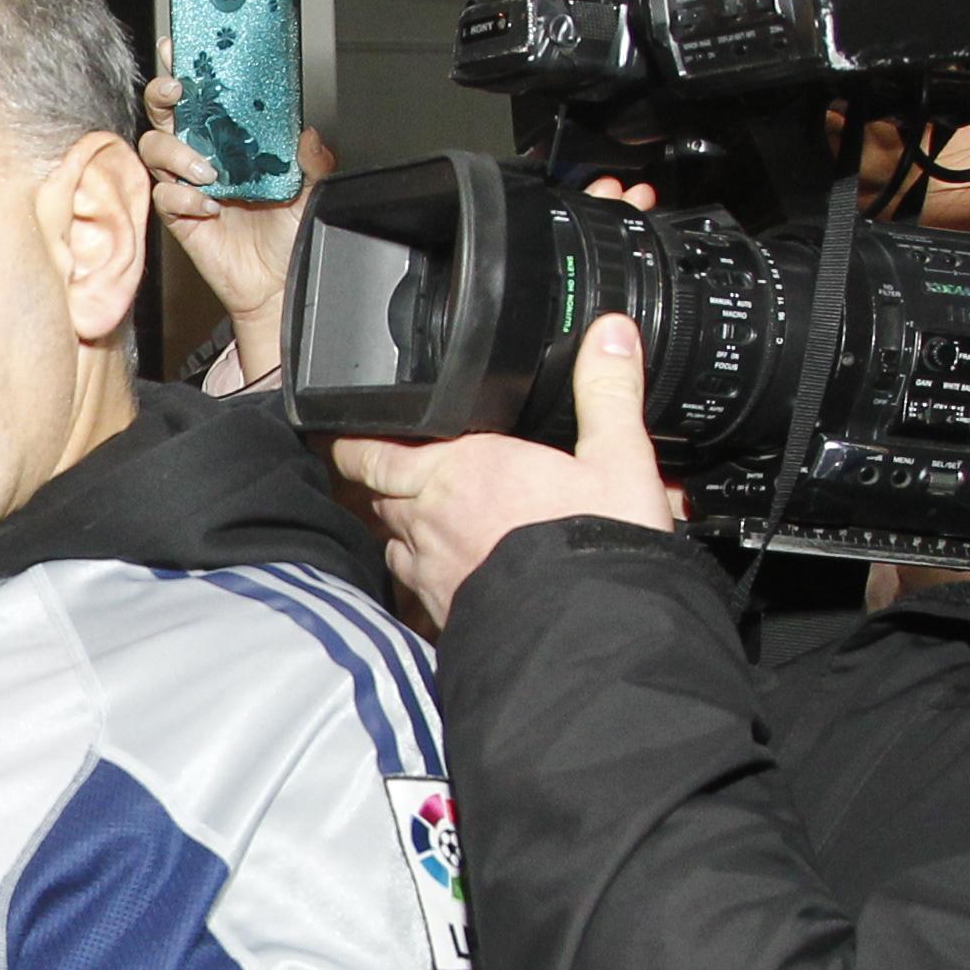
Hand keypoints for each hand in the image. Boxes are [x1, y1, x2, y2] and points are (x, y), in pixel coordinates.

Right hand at [142, 75, 323, 387]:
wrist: (278, 283)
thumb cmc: (289, 233)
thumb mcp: (311, 189)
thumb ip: (312, 159)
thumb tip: (309, 133)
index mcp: (231, 137)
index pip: (205, 93)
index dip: (187, 65)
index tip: (179, 45)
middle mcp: (203, 153)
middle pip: (164, 111)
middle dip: (164, 94)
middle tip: (181, 92)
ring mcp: (186, 183)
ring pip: (154, 148)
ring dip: (176, 152)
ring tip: (207, 170)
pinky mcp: (177, 216)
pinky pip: (162, 197)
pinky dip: (180, 197)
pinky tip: (206, 206)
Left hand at [329, 313, 678, 629]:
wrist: (593, 637)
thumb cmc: (599, 546)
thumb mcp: (619, 459)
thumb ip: (608, 392)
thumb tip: (611, 332)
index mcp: (463, 467)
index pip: (379, 449)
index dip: (358, 441)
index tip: (349, 434)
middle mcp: (432, 518)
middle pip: (380, 493)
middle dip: (380, 479)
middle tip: (383, 466)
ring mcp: (431, 571)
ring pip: (393, 540)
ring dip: (400, 526)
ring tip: (419, 516)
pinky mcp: (443, 614)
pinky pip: (414, 585)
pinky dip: (420, 572)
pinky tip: (443, 570)